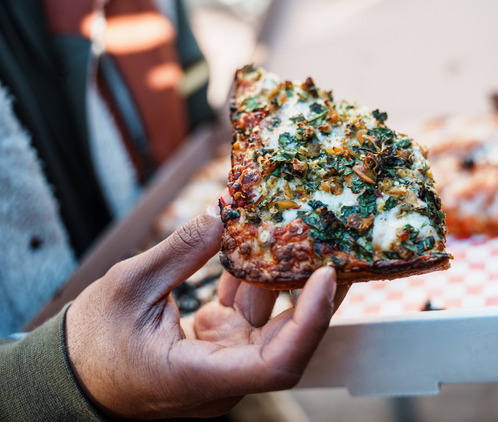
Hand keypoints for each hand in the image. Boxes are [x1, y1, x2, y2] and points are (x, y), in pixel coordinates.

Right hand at [65, 197, 347, 419]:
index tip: (327, 276)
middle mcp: (225, 377)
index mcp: (203, 376)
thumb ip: (180, 251)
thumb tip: (222, 211)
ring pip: (272, 323)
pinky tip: (258, 245)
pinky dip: (254, 280)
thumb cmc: (91, 344)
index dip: (312, 322)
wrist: (73, 375)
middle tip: (335, 246)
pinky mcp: (219, 346)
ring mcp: (225, 362)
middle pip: (289, 341)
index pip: (278, 363)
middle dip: (316, 294)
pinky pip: (249, 314)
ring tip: (303, 235)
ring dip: (285, 280)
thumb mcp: (129, 287)